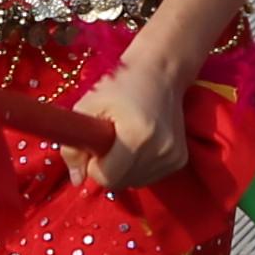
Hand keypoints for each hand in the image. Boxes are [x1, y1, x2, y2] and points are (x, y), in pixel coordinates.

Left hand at [78, 43, 198, 191]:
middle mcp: (160, 151)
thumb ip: (73, 147)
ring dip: (123, 169)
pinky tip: (139, 144)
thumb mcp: (87, 106)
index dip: (93, 166)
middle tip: (107, 140)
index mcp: (137, 136)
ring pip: (134, 182)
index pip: (107, 177)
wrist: (161, 72)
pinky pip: (149, 177)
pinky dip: (138, 167)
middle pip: (120, 182)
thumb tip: (77, 180)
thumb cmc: (120, 85)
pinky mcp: (180, 159)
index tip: (93, 147)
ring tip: (124, 140)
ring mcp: (173, 157)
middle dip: (107, 168)